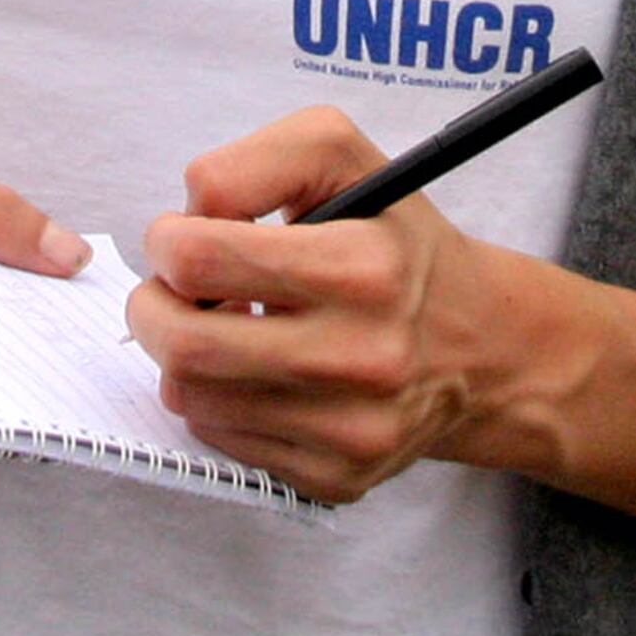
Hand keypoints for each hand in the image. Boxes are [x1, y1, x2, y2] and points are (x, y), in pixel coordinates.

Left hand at [127, 108, 561, 507]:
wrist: (483, 346)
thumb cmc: (398, 243)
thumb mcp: (342, 158)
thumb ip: (254, 163)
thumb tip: (188, 217)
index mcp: (363, 268)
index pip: (199, 259)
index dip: (168, 240)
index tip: (183, 237)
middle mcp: (363, 357)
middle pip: (183, 344)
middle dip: (152, 307)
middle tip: (176, 290)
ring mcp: (353, 429)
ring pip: (191, 398)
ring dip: (183, 355)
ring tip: (224, 324)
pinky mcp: (339, 476)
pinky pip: (223, 441)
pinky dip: (219, 400)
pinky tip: (257, 371)